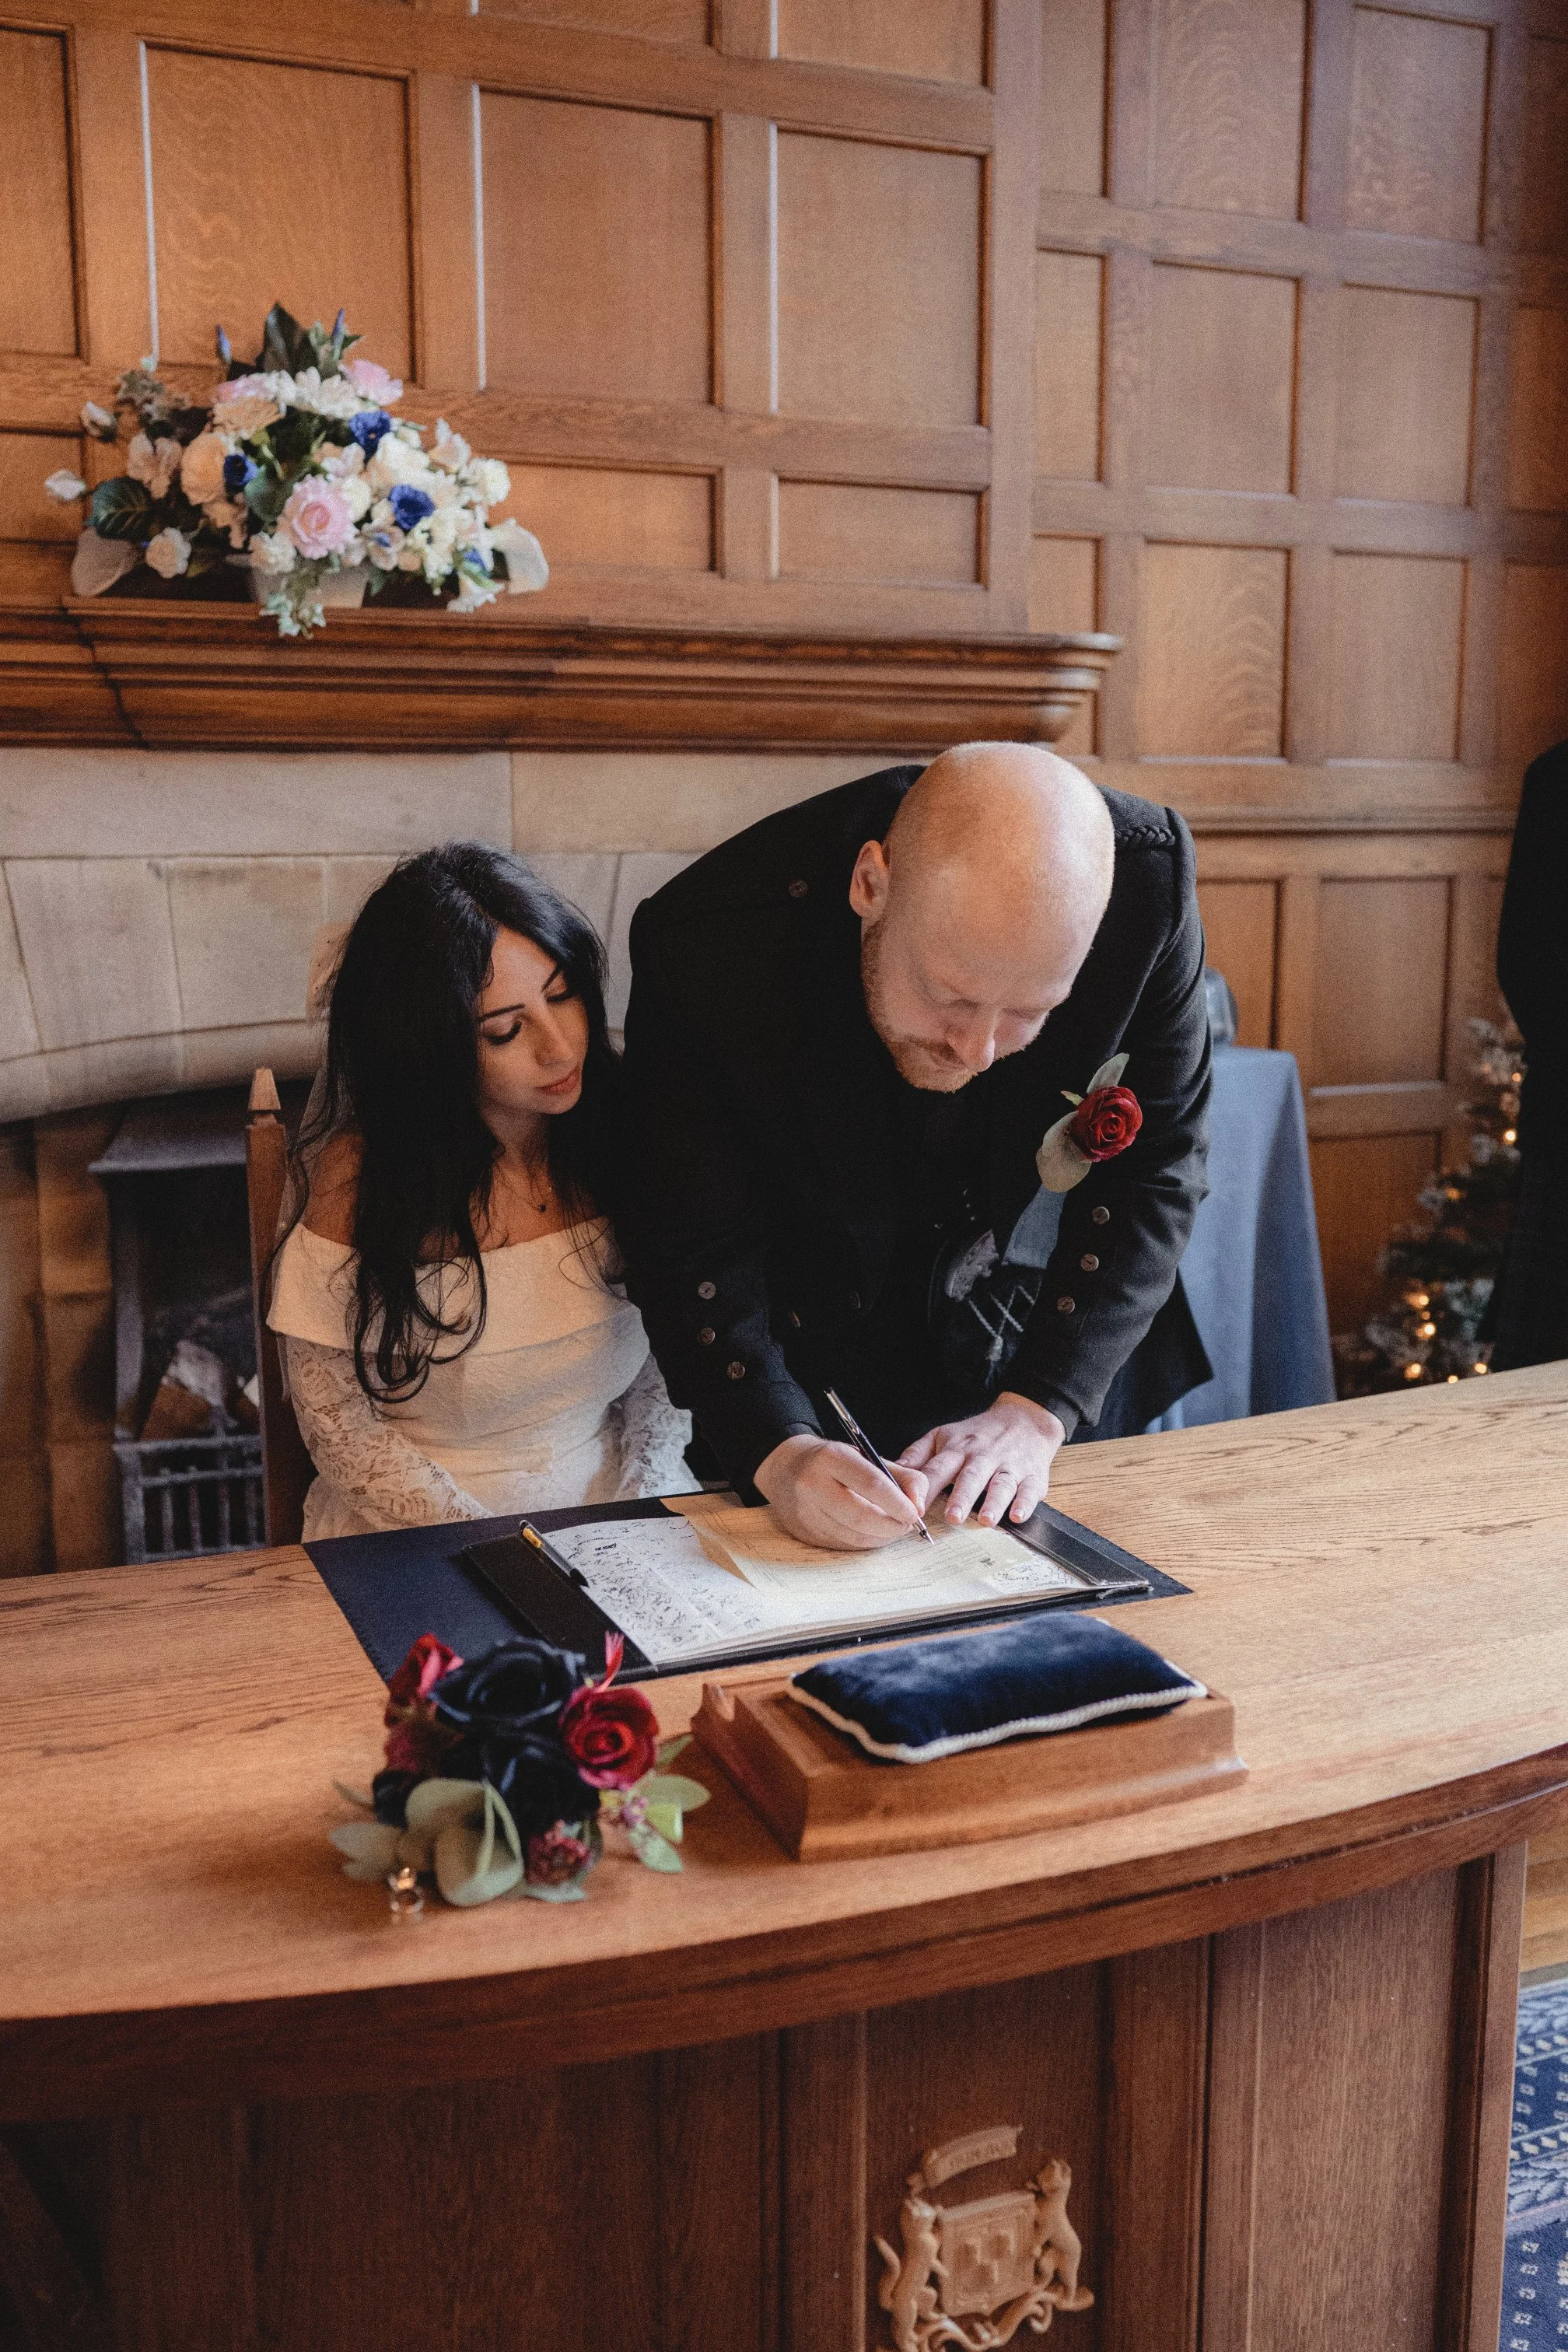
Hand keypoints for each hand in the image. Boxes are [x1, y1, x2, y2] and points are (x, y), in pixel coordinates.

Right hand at [754, 1434, 929, 1551]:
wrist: (784, 1468)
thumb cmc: (832, 1461)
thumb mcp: (866, 1456)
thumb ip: (901, 1476)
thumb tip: (920, 1506)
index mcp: (830, 1458)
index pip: (871, 1483)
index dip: (898, 1502)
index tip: (915, 1513)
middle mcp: (813, 1485)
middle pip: (862, 1516)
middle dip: (892, 1526)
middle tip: (907, 1524)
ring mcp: (806, 1513)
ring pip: (854, 1536)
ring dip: (881, 1537)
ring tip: (892, 1527)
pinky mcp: (804, 1533)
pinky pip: (844, 1545)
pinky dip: (864, 1542)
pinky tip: (871, 1532)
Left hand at [899, 1392, 1065, 1527]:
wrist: (1025, 1420)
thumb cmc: (977, 1434)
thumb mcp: (944, 1436)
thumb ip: (917, 1455)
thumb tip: (889, 1472)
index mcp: (957, 1449)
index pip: (938, 1468)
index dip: (926, 1487)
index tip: (915, 1507)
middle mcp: (982, 1457)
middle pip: (971, 1477)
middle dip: (961, 1497)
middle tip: (952, 1517)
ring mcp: (1009, 1467)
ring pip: (1001, 1484)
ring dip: (993, 1502)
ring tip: (985, 1520)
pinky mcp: (1032, 1477)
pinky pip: (1030, 1490)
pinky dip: (1025, 1503)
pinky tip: (1017, 1516)